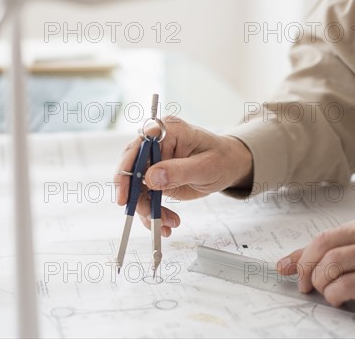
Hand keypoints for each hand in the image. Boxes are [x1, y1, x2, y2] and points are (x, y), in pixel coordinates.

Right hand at [113, 116, 252, 236]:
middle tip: (146, 214)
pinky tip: (166, 222)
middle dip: (135, 196)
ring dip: (148, 208)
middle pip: (131, 169)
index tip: (125, 194)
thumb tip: (151, 177)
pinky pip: (146, 196)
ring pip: (137, 188)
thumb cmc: (221, 159)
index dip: (126, 170)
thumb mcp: (205, 166)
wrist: (229, 166)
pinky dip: (153, 212)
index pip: (137, 148)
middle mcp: (155, 144)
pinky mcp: (155, 177)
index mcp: (166, 131)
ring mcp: (154, 161)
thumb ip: (179, 171)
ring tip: (167, 222)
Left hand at [277, 206, 354, 305]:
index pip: (327, 234)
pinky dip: (336, 294)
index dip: (303, 254)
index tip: (286, 267)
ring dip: (321, 282)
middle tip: (303, 283)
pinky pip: (350, 284)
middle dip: (306, 266)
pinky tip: (338, 299)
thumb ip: (347, 246)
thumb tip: (303, 260)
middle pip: (324, 243)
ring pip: (333, 262)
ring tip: (324, 292)